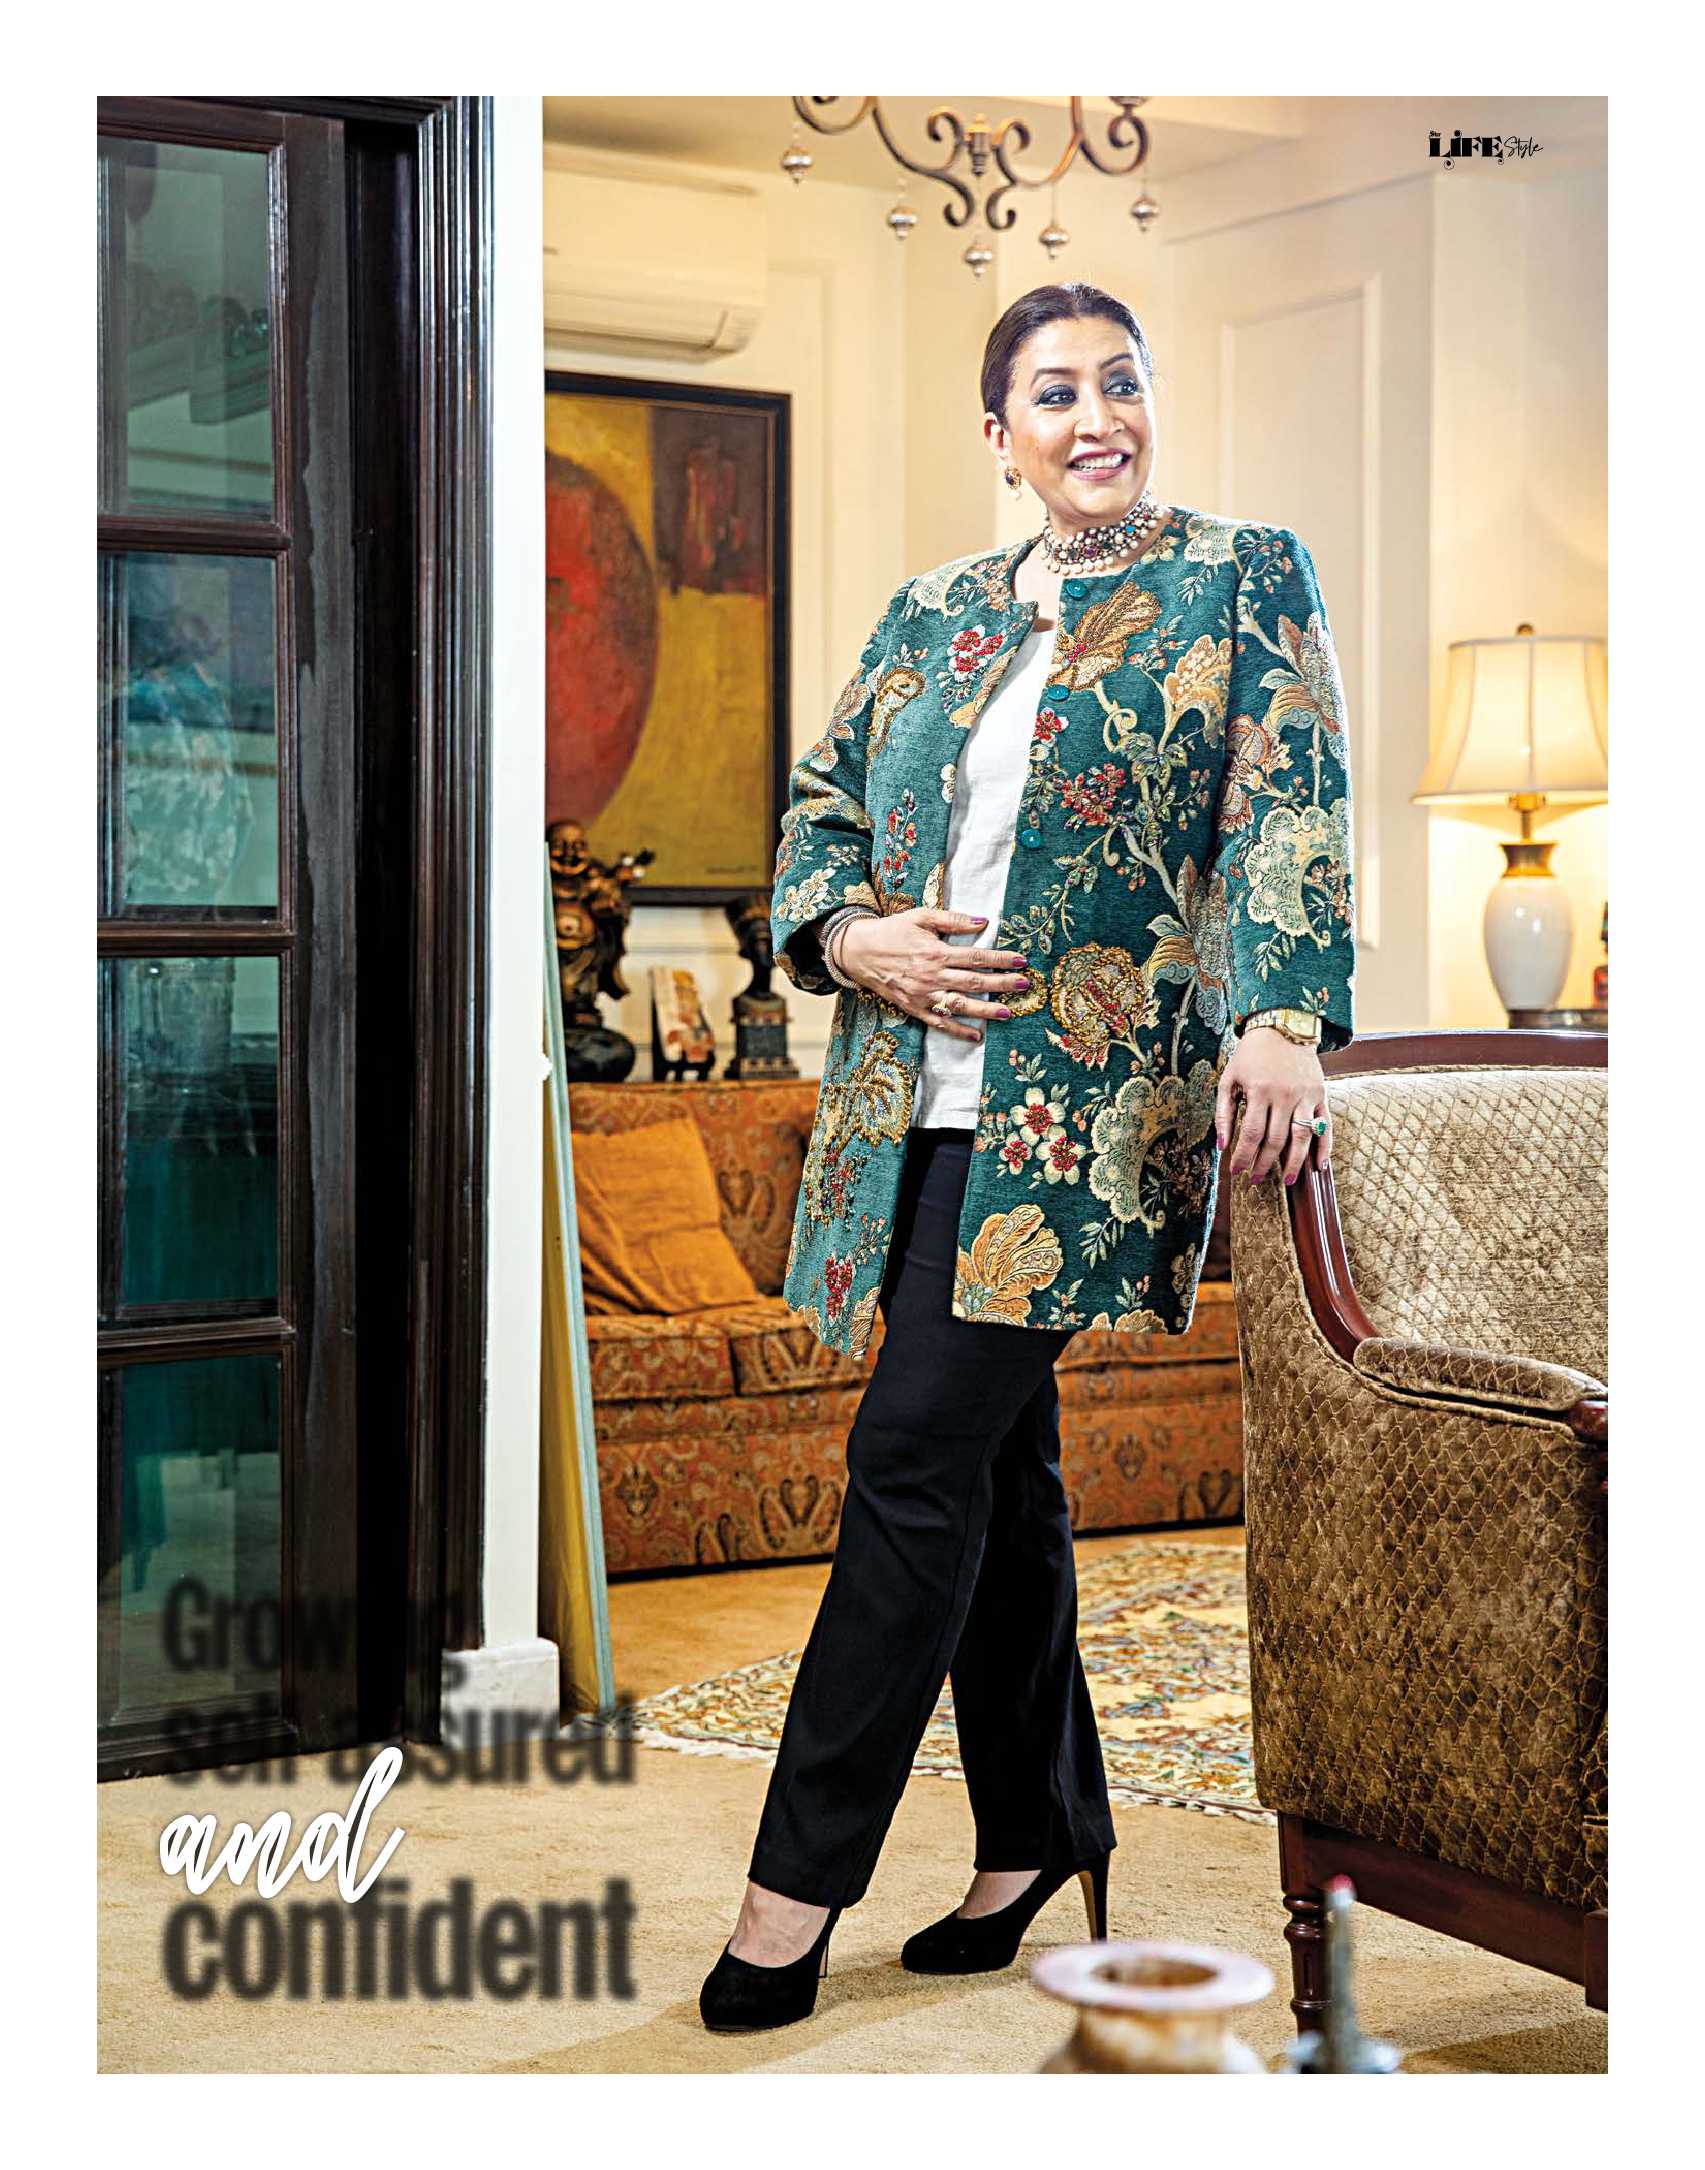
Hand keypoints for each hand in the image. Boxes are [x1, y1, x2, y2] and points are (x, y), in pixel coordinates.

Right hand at [836, 909, 1031, 1044]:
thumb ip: (953, 920)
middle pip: (974, 982)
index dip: (1000, 959)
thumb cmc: (892, 931)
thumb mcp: (921, 916)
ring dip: (985, 1010)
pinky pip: (939, 1023)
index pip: (976, 957)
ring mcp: (923, 995)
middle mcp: (932, 976)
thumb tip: (983, 922)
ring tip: (1008, 1012)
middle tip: (1024, 985)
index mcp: (936, 952)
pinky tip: (976, 1036)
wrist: (858, 951)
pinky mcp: (913, 1008)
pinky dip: (957, 1030)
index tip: (1020, 961)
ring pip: (960, 1005)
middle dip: (1002, 984)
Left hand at [1215, 1026, 1331, 1184]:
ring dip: (1295, 1164)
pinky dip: (1325, 1148)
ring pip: (1302, 1138)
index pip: (1251, 1134)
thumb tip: (1222, 1146)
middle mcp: (1285, 1095)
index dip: (1243, 1156)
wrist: (1282, 1027)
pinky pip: (1326, 1126)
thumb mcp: (1229, 1079)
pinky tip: (1319, 1166)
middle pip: (1276, 1140)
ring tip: (1287, 1181)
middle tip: (1255, 1179)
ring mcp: (1306, 1096)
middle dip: (1264, 1164)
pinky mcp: (1321, 1095)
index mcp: (1260, 1091)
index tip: (1236, 1171)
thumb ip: (1223, 1113)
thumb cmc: (1250, 1056)